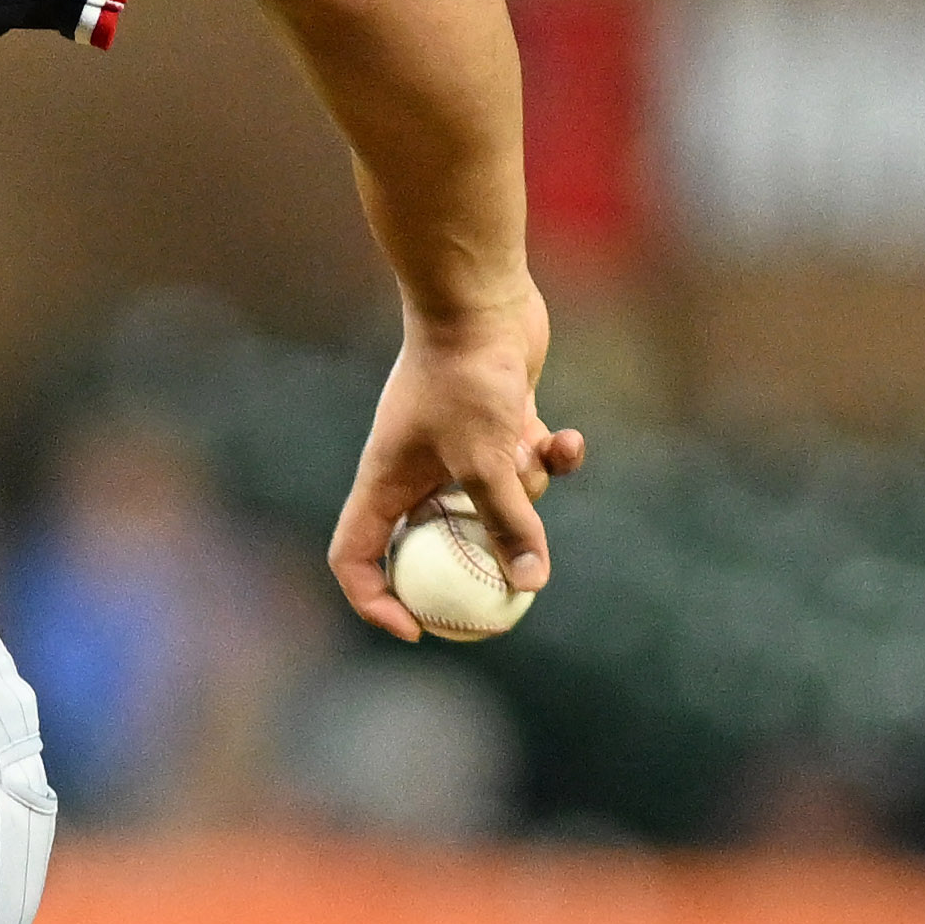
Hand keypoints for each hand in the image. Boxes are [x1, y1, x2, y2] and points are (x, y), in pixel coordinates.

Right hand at [331, 286, 586, 640]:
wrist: (478, 295)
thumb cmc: (466, 375)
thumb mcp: (487, 458)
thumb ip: (509, 521)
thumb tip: (530, 585)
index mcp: (383, 483)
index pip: (356, 559)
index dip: (376, 603)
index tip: (420, 628)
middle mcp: (413, 471)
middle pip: (433, 541)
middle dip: (476, 562)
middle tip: (510, 593)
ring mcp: (456, 447)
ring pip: (493, 502)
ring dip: (527, 490)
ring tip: (537, 454)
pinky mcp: (497, 423)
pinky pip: (526, 459)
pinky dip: (551, 455)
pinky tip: (568, 439)